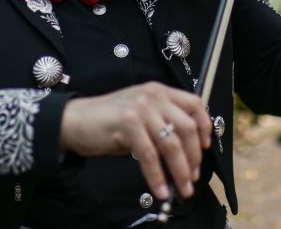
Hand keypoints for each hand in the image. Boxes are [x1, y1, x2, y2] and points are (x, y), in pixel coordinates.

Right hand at [59, 82, 211, 199]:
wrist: (75, 120)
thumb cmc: (109, 120)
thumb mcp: (141, 114)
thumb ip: (162, 124)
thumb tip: (185, 153)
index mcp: (160, 91)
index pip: (194, 104)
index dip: (204, 127)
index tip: (206, 148)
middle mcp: (153, 96)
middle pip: (187, 127)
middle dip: (194, 156)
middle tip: (193, 176)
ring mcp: (141, 109)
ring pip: (171, 144)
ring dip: (180, 170)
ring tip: (183, 188)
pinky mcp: (128, 124)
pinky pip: (150, 156)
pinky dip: (157, 176)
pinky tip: (160, 189)